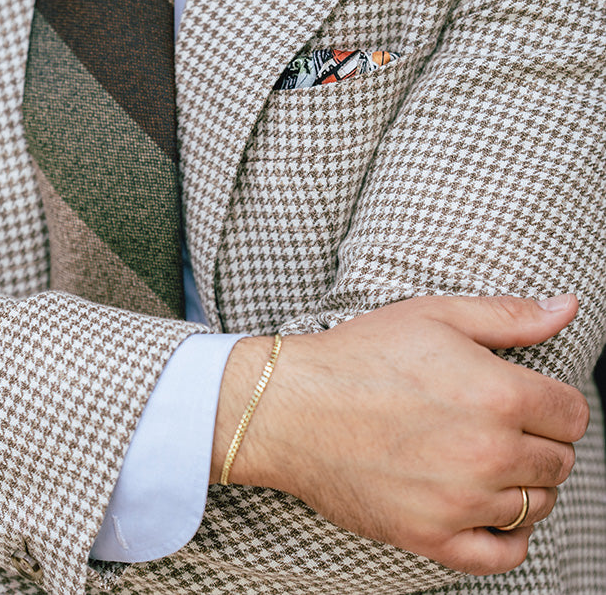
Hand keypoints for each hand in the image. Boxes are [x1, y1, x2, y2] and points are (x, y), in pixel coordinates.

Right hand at [212, 294, 588, 575]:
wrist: (289, 407)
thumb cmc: (357, 355)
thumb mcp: (431, 316)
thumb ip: (507, 316)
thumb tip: (568, 307)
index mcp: (497, 394)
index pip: (572, 414)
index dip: (551, 403)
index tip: (522, 399)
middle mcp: (489, 452)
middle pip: (559, 462)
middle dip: (536, 441)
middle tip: (492, 424)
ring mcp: (461, 501)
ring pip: (535, 506)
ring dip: (520, 483)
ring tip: (478, 458)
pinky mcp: (432, 537)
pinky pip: (505, 555)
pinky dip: (507, 536)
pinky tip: (483, 509)